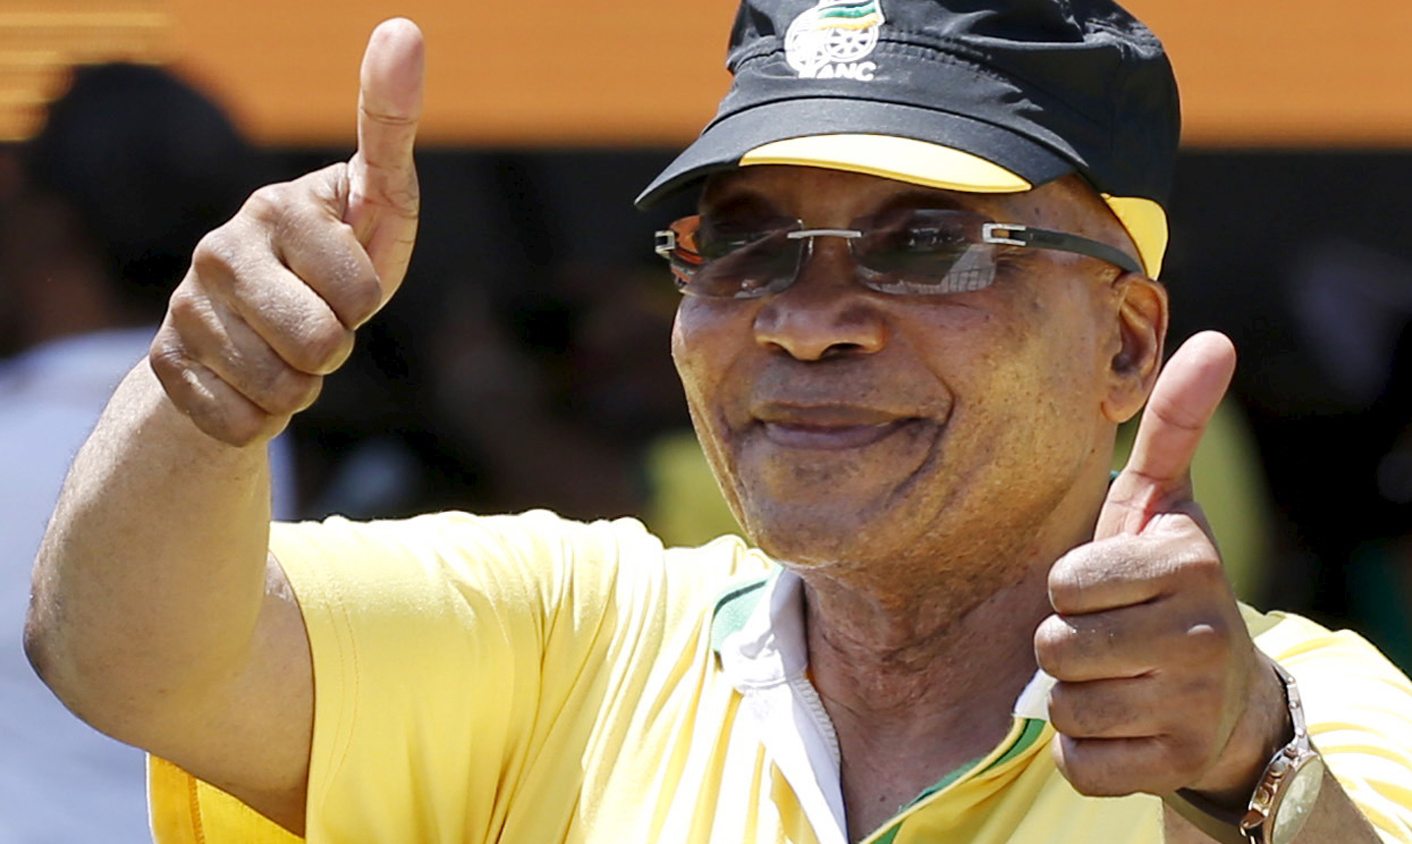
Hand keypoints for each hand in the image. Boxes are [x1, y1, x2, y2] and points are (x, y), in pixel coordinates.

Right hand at [149, 19, 424, 445]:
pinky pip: (243, 426)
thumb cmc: (337, 259)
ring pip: (282, 393)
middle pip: (320, 348)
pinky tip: (251, 381)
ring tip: (286, 348)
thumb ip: (390, 127)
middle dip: (336, 349)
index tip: (344, 278)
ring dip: (301, 386)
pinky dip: (263, 418)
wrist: (258, 326)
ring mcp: (185, 310)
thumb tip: (403, 28)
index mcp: (275, 208)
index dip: (364, 302)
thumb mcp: (378, 203)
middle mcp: (219, 251)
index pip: (360, 294)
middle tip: (319, 322)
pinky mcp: (165, 366)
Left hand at [1034, 331, 1289, 802]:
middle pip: (1054, 647)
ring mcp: (1190, 707)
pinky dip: (1084, 750)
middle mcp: (1198, 634)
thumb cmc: (1168, 586)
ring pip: (1062, 705)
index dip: (1070, 588)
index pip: (1064, 583)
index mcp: (1186, 562)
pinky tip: (1123, 724)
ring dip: (1072, 695)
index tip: (1107, 587)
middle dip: (1065, 644)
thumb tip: (1213, 338)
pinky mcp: (1172, 765)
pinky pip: (1078, 762)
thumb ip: (1175, 426)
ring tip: (1117, 677)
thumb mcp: (1166, 504)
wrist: (1226, 694)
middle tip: (1109, 637)